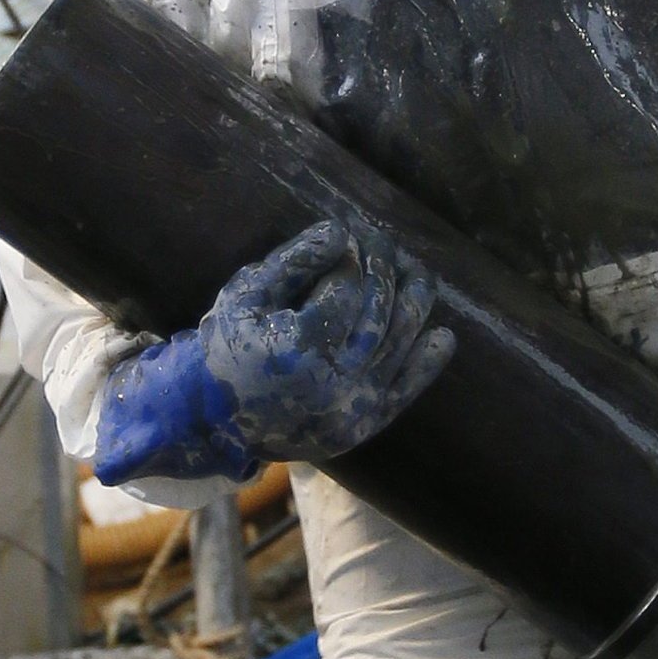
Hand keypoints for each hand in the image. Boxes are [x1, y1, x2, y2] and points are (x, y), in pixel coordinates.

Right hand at [93, 222, 455, 486]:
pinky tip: (443, 335)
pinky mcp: (363, 426)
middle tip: (382, 240)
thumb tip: (340, 232)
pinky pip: (404, 392)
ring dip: (415, 304)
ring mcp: (354, 409)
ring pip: (398, 346)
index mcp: (299, 350)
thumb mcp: (244, 297)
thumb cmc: (225, 347)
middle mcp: (334, 383)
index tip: (350, 236)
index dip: (351, 258)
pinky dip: (426, 364)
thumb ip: (292, 262)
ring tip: (419, 272)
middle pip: (377, 314)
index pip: (345, 290)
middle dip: (383, 270)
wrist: (214, 421)